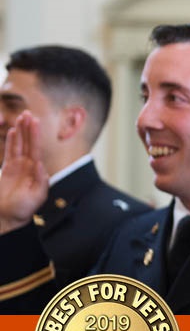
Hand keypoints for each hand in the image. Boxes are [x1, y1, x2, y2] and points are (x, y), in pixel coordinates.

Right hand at [0, 111, 48, 233]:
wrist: (8, 217)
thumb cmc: (24, 209)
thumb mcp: (37, 196)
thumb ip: (41, 181)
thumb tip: (40, 164)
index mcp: (37, 171)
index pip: (37, 149)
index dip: (35, 135)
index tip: (35, 121)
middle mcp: (28, 166)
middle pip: (29, 143)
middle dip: (28, 128)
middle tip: (28, 113)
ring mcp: (17, 166)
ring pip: (19, 145)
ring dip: (20, 131)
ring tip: (21, 118)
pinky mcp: (6, 169)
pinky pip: (9, 152)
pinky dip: (11, 142)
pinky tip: (12, 132)